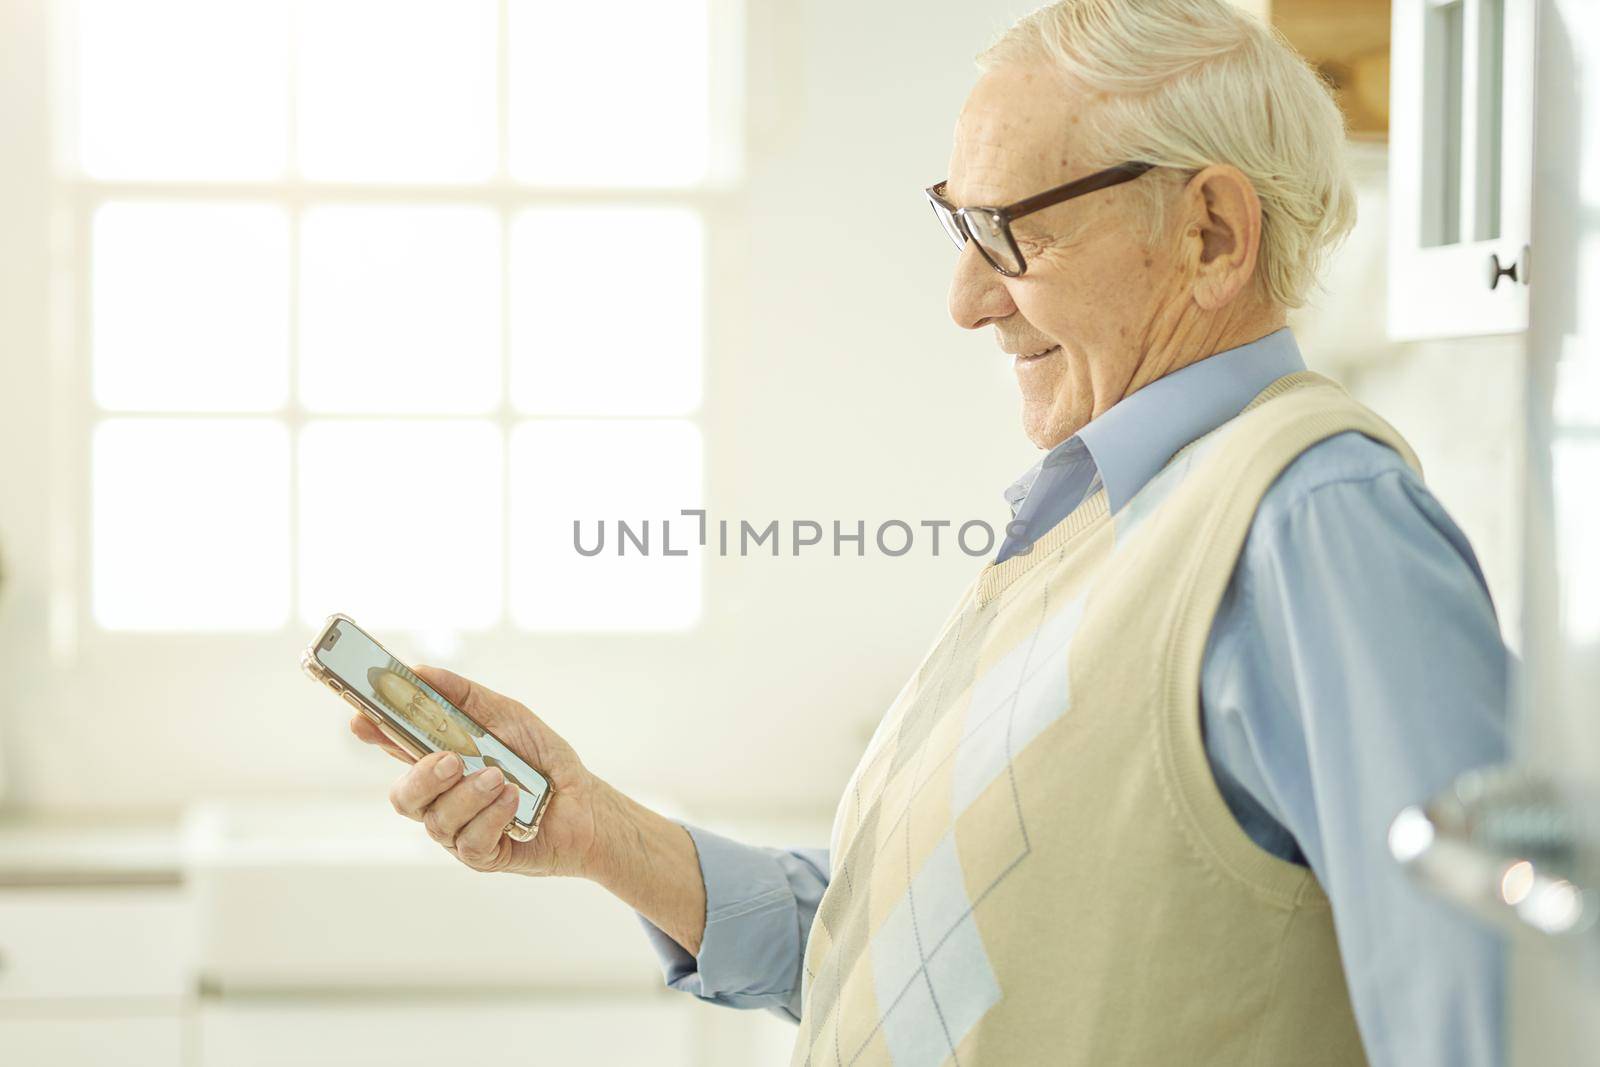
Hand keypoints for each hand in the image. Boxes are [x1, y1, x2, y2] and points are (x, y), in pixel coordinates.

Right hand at [350, 664, 603, 878]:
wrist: (586, 804)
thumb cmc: (542, 760)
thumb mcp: (507, 716)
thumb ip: (464, 697)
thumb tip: (420, 671)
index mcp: (441, 760)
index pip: (396, 747)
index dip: (374, 733)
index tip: (362, 717)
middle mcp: (442, 798)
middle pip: (403, 796)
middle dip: (422, 776)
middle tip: (451, 760)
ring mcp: (458, 831)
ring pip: (437, 820)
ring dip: (469, 795)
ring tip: (500, 778)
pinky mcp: (481, 856)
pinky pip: (470, 842)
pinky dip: (492, 816)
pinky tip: (514, 800)